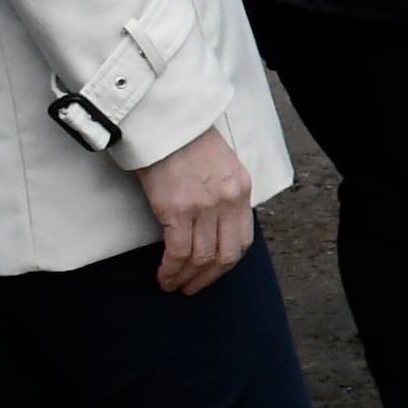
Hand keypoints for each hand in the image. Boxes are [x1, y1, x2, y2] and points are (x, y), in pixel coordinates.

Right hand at [133, 124, 254, 293]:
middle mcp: (229, 201)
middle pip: (226, 254)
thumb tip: (214, 224)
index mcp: (242, 189)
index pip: (243, 239)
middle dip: (209, 277)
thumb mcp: (220, 166)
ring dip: (187, 277)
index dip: (228, 262)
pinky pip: (178, 252)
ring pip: (201, 258)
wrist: (166, 119)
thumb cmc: (186, 140)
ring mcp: (204, 207)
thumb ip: (223, 194)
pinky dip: (171, 269)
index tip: (214, 272)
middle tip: (193, 288)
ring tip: (173, 285)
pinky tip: (163, 276)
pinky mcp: (177, 210)